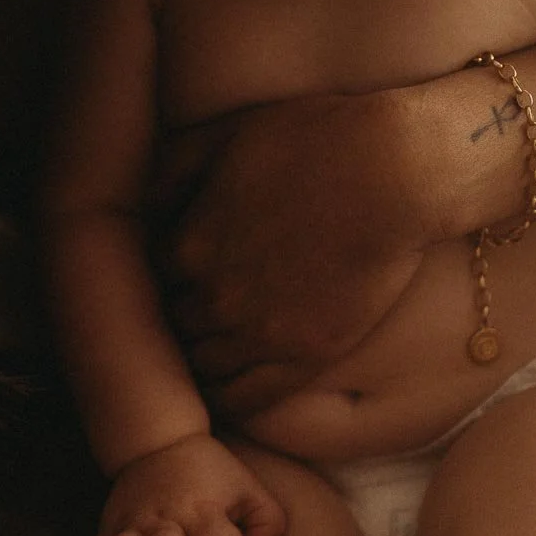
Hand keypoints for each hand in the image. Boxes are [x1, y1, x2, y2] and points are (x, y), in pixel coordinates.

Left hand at [152, 91, 426, 411]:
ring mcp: (259, 333)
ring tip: (211, 348)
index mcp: (187, 245)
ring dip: (200, 357)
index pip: (150, 277)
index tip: (182, 269)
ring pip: (203, 365)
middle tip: (200, 306)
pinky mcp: (305, 356)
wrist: (393, 172)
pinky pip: (248, 397)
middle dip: (181, 313)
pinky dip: (228, 399)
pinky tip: (227, 392)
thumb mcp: (223, 135)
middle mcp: (214, 297)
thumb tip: (142, 205)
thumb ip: (170, 171)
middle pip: (174, 323)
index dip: (166, 272)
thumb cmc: (313, 140)